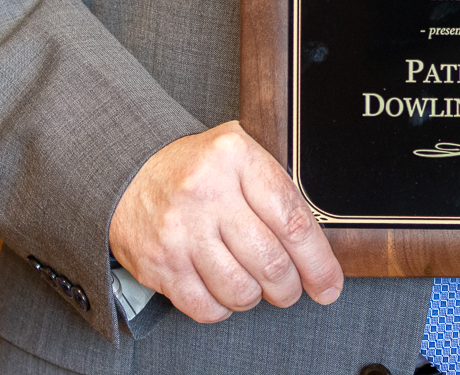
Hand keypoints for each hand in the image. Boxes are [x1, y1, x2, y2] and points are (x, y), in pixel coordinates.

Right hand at [108, 121, 343, 322]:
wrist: (130, 174)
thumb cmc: (197, 168)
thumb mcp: (239, 152)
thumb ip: (276, 185)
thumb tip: (319, 243)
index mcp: (236, 156)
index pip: (292, 218)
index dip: (318, 260)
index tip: (329, 282)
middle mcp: (207, 191)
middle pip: (271, 261)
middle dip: (290, 286)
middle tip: (292, 287)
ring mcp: (181, 231)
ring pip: (241, 290)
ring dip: (257, 297)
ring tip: (255, 283)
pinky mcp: (160, 265)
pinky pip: (207, 308)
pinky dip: (223, 307)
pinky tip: (222, 286)